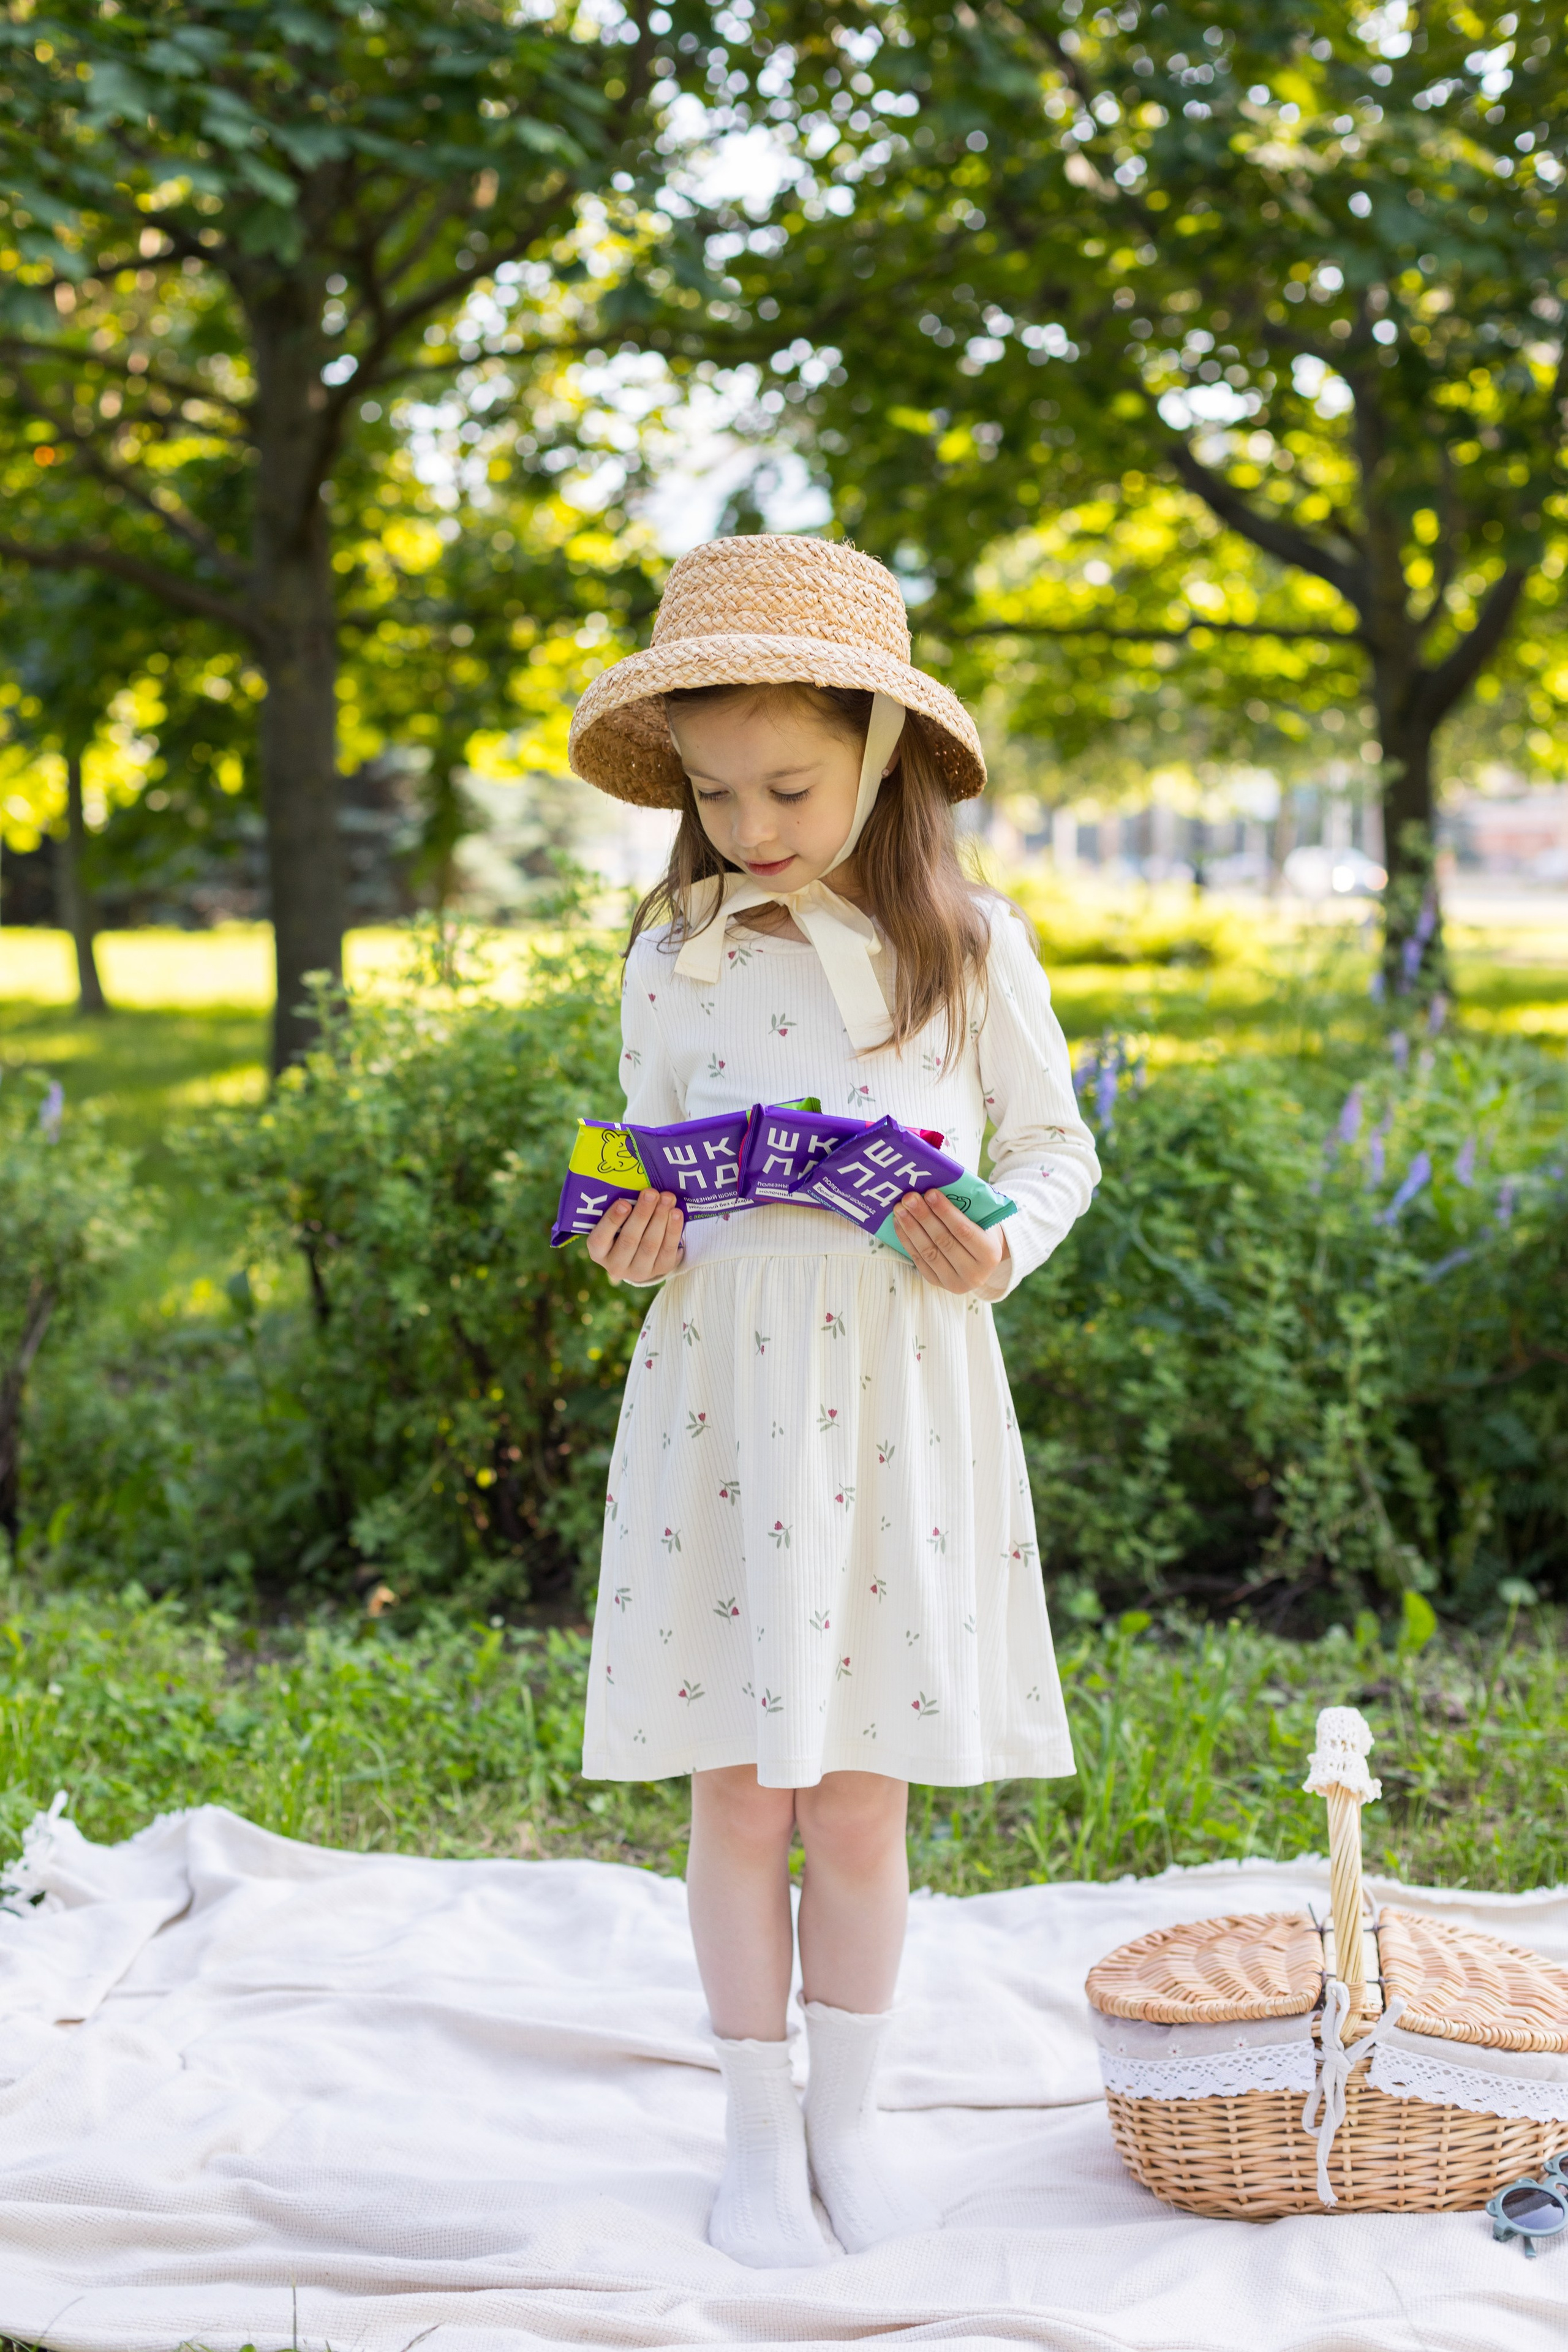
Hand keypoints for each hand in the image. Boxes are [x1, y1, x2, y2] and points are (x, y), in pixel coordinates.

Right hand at [585, 1191, 685, 1285]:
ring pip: (650, 1245)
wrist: (641, 1255)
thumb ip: (621, 1209)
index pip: (600, 1239)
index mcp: (598, 1252)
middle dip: (642, 1214)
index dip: (612, 1221)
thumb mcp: (616, 1222)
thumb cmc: (624, 1229)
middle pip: (629, 1240)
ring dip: (660, 1219)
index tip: (624, 1203)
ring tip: (667, 1198)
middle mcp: (615, 1266)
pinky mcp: (660, 1270)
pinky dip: (673, 1230)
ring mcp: (638, 1271)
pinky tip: (676, 1214)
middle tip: (651, 1193)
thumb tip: (636, 1185)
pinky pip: (668, 1250)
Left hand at [891, 1188, 1008, 1295]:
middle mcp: (974, 1274)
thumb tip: (934, 1189)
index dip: (945, 1212)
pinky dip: (907, 1240)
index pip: (964, 1231)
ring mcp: (954, 1282)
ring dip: (911, 1228)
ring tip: (900, 1208)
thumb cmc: (981, 1229)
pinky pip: (918, 1260)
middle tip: (909, 1198)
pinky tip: (899, 1224)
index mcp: (990, 1255)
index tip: (930, 1193)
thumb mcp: (983, 1219)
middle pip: (943, 1241)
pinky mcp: (937, 1283)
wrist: (981, 1258)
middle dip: (924, 1217)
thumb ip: (966, 1207)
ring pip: (928, 1252)